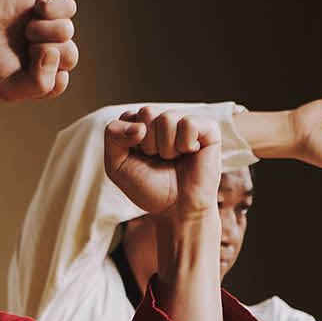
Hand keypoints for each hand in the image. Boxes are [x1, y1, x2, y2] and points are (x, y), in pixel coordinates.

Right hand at [0, 0, 77, 101]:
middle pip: (70, 56)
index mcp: (47, 74)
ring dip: (40, 31)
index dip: (39, 75)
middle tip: (21, 49)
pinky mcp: (54, 3)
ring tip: (24, 30)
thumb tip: (55, 52)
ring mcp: (56, 26)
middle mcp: (56, 51)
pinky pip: (68, 7)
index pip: (59, 81)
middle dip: (40, 52)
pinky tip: (35, 10)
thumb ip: (39, 84)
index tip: (20, 70)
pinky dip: (51, 9)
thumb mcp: (9, 87)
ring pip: (67, 31)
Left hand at [105, 107, 221, 217]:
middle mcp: (164, 119)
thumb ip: (113, 138)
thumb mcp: (116, 166)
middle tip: (158, 159)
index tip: (138, 158)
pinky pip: (189, 123)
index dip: (127, 141)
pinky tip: (190, 153)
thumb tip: (139, 126)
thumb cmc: (148, 187)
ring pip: (166, 118)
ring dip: (166, 148)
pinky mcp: (208, 127)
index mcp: (142, 125)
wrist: (176, 208)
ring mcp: (186, 122)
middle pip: (146, 112)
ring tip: (173, 158)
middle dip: (147, 143)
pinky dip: (185, 144)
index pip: (127, 116)